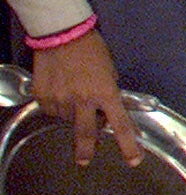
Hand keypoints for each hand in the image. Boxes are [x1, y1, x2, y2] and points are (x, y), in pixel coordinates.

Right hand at [32, 31, 140, 165]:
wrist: (61, 34)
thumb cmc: (92, 50)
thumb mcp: (109, 73)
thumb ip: (108, 95)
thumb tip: (104, 114)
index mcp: (106, 93)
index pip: (121, 125)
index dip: (128, 146)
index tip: (133, 160)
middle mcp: (83, 100)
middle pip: (86, 134)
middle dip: (85, 150)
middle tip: (84, 160)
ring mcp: (61, 99)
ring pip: (67, 120)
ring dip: (73, 114)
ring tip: (74, 94)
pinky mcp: (43, 97)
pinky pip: (51, 110)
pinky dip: (57, 106)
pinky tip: (60, 91)